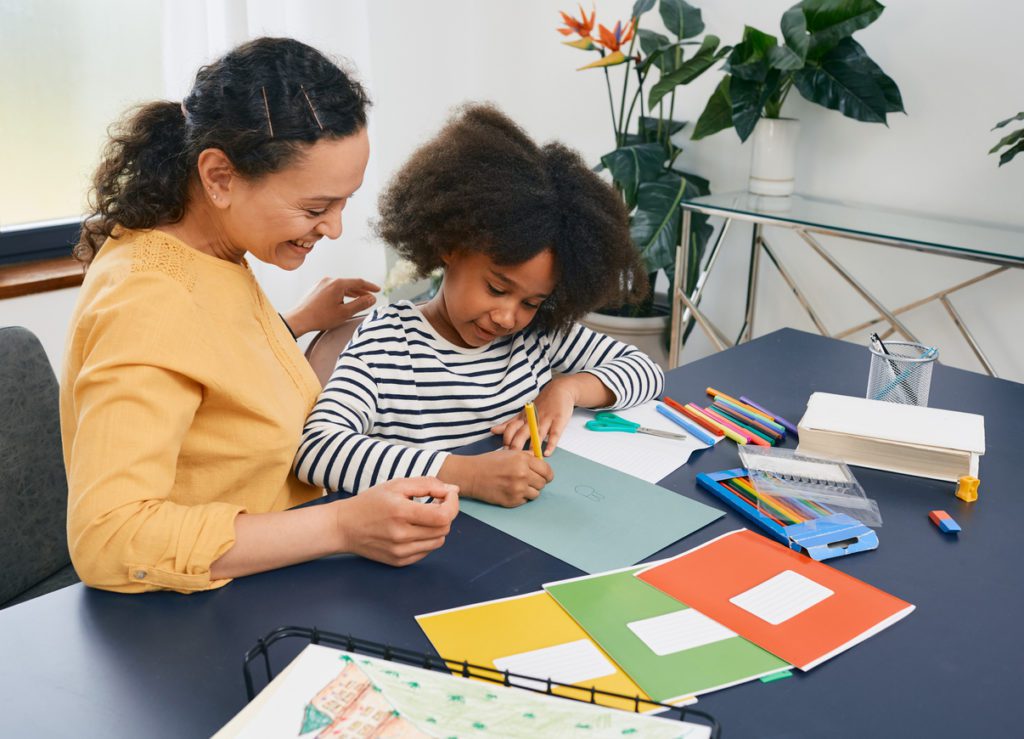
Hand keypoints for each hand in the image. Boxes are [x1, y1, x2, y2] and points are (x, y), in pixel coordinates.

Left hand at [283, 277, 380, 336]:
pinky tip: (343, 300)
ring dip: (351, 292)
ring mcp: (321, 283)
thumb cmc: (320, 317)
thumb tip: (372, 298)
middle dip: (361, 290)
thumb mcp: (344, 313)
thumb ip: (360, 304)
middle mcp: (329, 280)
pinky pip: (332, 288)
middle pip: (350, 283)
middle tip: (370, 297)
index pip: (359, 282)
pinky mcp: (316, 288)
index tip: (378, 290)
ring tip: (359, 299)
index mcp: (338, 284)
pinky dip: (341, 293)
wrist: (299, 319)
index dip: (370, 286)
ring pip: (341, 286)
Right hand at [334, 477, 458, 565]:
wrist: (344, 527)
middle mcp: (401, 535)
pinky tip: (414, 529)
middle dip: (445, 513)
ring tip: (423, 517)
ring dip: (437, 527)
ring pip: (439, 541)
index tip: (447, 494)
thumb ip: (427, 484)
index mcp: (400, 512)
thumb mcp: (396, 485)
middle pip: (444, 529)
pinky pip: (427, 551)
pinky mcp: (399, 562)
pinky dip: (427, 539)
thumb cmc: (371, 502)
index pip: (443, 515)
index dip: (452, 503)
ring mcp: (400, 551)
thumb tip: (453, 489)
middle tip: (434, 503)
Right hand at [439, 450, 552, 507]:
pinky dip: (520, 497)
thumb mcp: (509, 453)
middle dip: (537, 482)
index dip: (547, 474)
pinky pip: (525, 501)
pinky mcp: (512, 501)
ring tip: (517, 485)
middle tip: (527, 480)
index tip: (544, 476)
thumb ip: (527, 457)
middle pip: (543, 483)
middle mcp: (522, 474)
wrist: (471, 475)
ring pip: (536, 494)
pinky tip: (510, 490)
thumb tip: (541, 462)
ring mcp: (518, 489)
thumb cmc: (489, 462)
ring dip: (530, 491)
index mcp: (523, 460)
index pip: (547, 471)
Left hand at [491, 376, 579, 455]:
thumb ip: (509, 423)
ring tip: (528, 458)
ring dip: (532, 447)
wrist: (560, 389)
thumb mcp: (523, 413)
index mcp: (523, 418)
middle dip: (516, 446)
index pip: (510, 429)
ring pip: (537, 434)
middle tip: (513, 459)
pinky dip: (551, 444)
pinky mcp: (558, 421)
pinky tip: (547, 453)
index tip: (503, 453)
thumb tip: (493, 430)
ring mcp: (546, 420)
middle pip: (521, 433)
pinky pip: (554, 434)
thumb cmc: (541, 404)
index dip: (506, 440)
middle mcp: (533, 419)